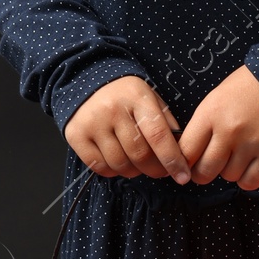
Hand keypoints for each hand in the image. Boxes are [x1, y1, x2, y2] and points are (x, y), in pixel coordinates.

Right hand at [64, 77, 189, 181]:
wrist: (88, 82)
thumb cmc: (126, 96)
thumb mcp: (150, 99)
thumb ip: (166, 124)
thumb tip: (181, 155)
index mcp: (137, 98)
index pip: (158, 135)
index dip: (172, 160)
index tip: (183, 176)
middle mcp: (112, 109)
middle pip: (139, 154)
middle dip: (155, 170)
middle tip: (160, 171)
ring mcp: (92, 123)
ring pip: (120, 164)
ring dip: (134, 172)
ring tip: (138, 164)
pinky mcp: (76, 135)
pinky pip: (99, 167)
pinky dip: (113, 171)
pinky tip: (119, 161)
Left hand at [179, 65, 258, 189]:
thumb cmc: (247, 89)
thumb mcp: (215, 99)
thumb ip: (201, 127)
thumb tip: (189, 156)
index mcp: (211, 113)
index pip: (186, 152)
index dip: (183, 163)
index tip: (186, 166)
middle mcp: (230, 131)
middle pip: (205, 171)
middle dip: (203, 173)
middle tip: (209, 166)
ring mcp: (252, 144)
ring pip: (228, 177)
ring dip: (229, 171)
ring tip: (236, 155)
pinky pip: (250, 181)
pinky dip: (247, 178)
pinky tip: (248, 165)